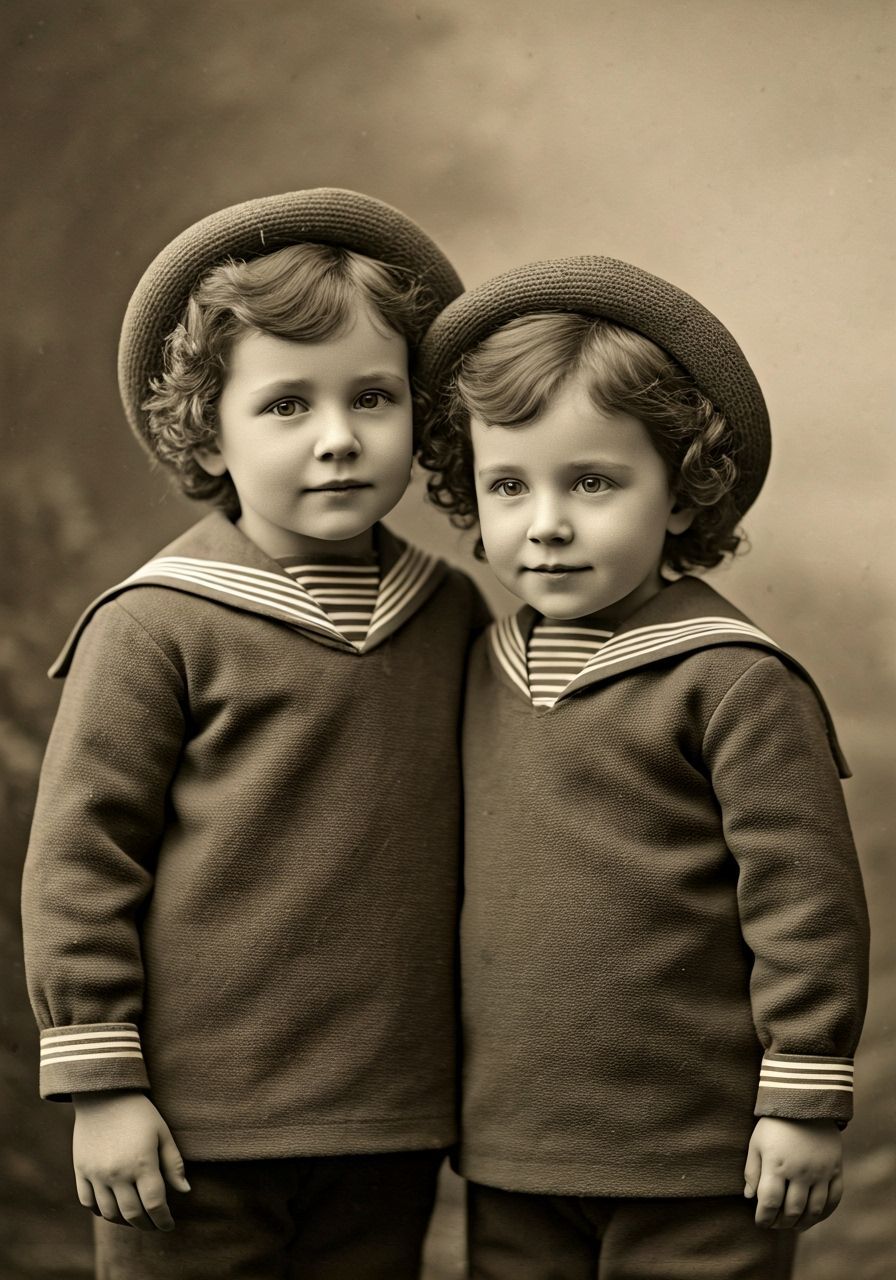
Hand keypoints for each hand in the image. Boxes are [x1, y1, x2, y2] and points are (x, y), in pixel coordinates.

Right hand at [72, 1090, 190, 1230]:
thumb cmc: (139, 1113)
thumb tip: (185, 1191)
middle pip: (133, 1214)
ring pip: (110, 1213)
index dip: (164, 1220)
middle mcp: (118, 1173)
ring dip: (124, 1221)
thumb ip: (174, 1164)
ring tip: (135, 1218)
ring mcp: (96, 1174)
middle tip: (154, 1225)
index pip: (155, 1204)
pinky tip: (112, 1209)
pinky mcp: (81, 1171)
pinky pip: (88, 1202)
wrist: (104, 1094)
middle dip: (146, 1224)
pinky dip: (100, 1211)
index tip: (169, 1225)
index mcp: (142, 1163)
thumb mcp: (162, 1133)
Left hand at [744, 1117, 841, 1231]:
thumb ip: (751, 1171)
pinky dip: (824, 1214)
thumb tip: (749, 1197)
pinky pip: (834, 1199)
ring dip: (802, 1223)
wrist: (805, 1102)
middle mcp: (800, 1172)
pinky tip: (814, 1217)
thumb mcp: (756, 1142)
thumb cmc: (775, 1123)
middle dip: (782, 1223)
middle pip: (792, 1210)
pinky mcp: (835, 1170)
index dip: (764, 1218)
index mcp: (776, 1164)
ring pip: (814, 1209)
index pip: (769, 1202)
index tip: (760, 1222)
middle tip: (775, 1225)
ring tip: (793, 1225)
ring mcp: (820, 1172)